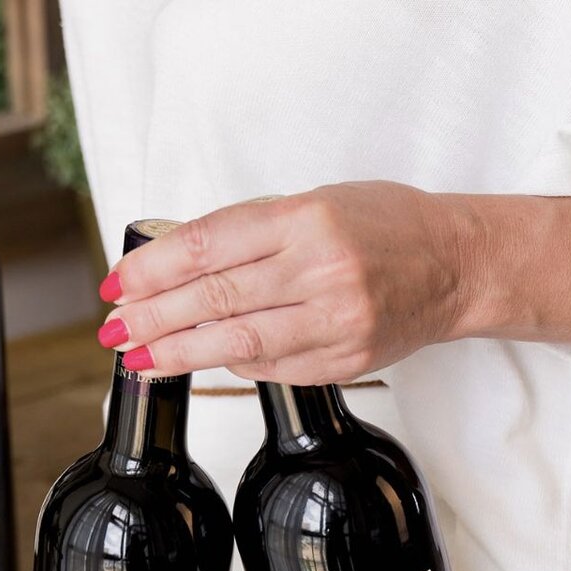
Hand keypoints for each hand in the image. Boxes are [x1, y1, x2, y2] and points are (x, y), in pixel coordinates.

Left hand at [96, 182, 471, 384]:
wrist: (456, 265)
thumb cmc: (386, 226)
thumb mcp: (317, 203)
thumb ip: (252, 233)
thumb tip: (178, 264)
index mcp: (307, 219)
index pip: (208, 245)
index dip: (153, 268)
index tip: (117, 284)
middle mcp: (320, 270)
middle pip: (214, 297)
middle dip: (152, 317)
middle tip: (114, 329)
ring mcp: (334, 321)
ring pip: (236, 343)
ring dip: (178, 353)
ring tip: (140, 357)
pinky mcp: (342, 361)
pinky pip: (270, 367)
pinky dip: (231, 363)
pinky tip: (203, 359)